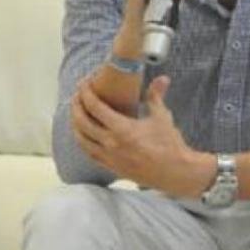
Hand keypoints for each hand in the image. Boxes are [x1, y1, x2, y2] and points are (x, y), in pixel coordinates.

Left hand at [70, 74, 211, 197]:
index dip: (86, 93)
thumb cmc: (169, 144)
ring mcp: (109, 157)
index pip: (95, 107)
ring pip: (81, 140)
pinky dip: (83, 141)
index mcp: (122, 129)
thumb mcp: (162, 117)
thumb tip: (162, 78)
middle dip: (76, 106)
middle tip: (77, 95)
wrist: (174, 172)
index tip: (83, 84)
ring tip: (76, 113)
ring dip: (75, 124)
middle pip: (82, 122)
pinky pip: (89, 153)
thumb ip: (156, 96)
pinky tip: (84, 135)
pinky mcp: (112, 167)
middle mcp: (111, 144)